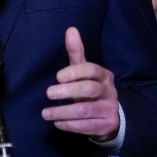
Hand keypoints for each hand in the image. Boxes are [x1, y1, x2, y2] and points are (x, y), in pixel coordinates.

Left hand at [41, 27, 119, 141]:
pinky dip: (70, 125)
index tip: (57, 76)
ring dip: (63, 112)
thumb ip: (77, 53)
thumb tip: (71, 29)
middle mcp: (109, 92)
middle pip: (90, 90)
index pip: (92, 70)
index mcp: (104, 76)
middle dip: (68, 91)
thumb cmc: (91, 90)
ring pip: (86, 111)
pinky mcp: (106, 126)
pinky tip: (57, 123)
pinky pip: (86, 127)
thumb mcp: (85, 72)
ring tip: (46, 113)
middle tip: (49, 93)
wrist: (111, 117)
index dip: (75, 72)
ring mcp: (109, 110)